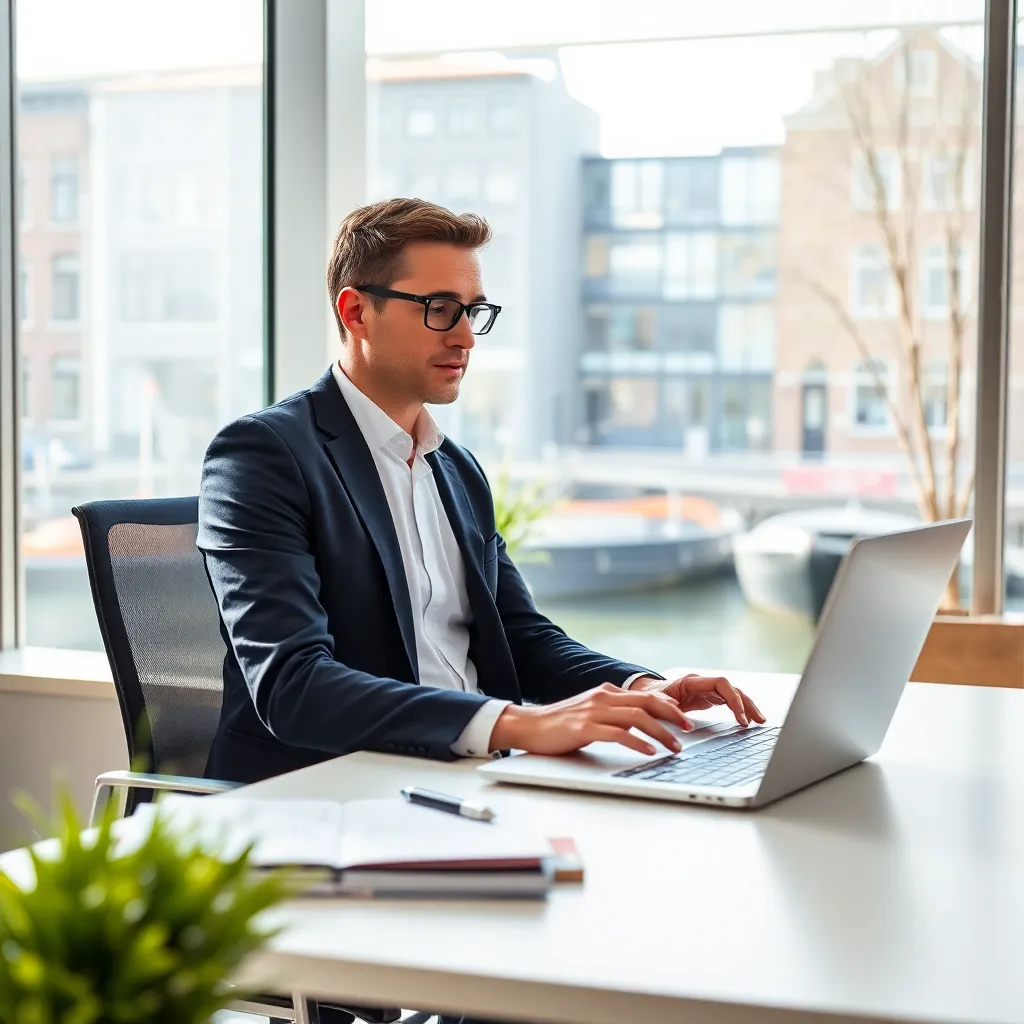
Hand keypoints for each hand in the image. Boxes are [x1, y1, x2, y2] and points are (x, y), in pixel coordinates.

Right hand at [490, 683, 694, 756]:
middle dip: (672, 716)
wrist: (529, 726)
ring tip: (674, 747)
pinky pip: (617, 734)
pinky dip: (637, 742)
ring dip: (660, 733)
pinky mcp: (584, 729)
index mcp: (606, 692)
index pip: (645, 695)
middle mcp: (603, 698)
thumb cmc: (561, 723)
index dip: (668, 706)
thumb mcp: (591, 712)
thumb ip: (613, 712)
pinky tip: (648, 751)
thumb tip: (640, 721)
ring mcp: (593, 712)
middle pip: (646, 702)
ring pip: (637, 718)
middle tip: (688, 729)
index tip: (684, 718)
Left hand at [630, 674, 765, 728]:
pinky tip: (747, 720)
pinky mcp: (707, 698)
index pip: (720, 684)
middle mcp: (702, 683)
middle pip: (731, 688)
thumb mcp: (656, 704)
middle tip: (756, 721)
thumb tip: (681, 718)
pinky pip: (728, 701)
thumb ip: (667, 708)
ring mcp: (706, 690)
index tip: (740, 717)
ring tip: (760, 721)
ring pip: (733, 694)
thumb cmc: (649, 698)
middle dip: (746, 703)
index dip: (733, 699)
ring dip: (747, 706)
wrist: (645, 695)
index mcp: (691, 682)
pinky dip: (739, 709)